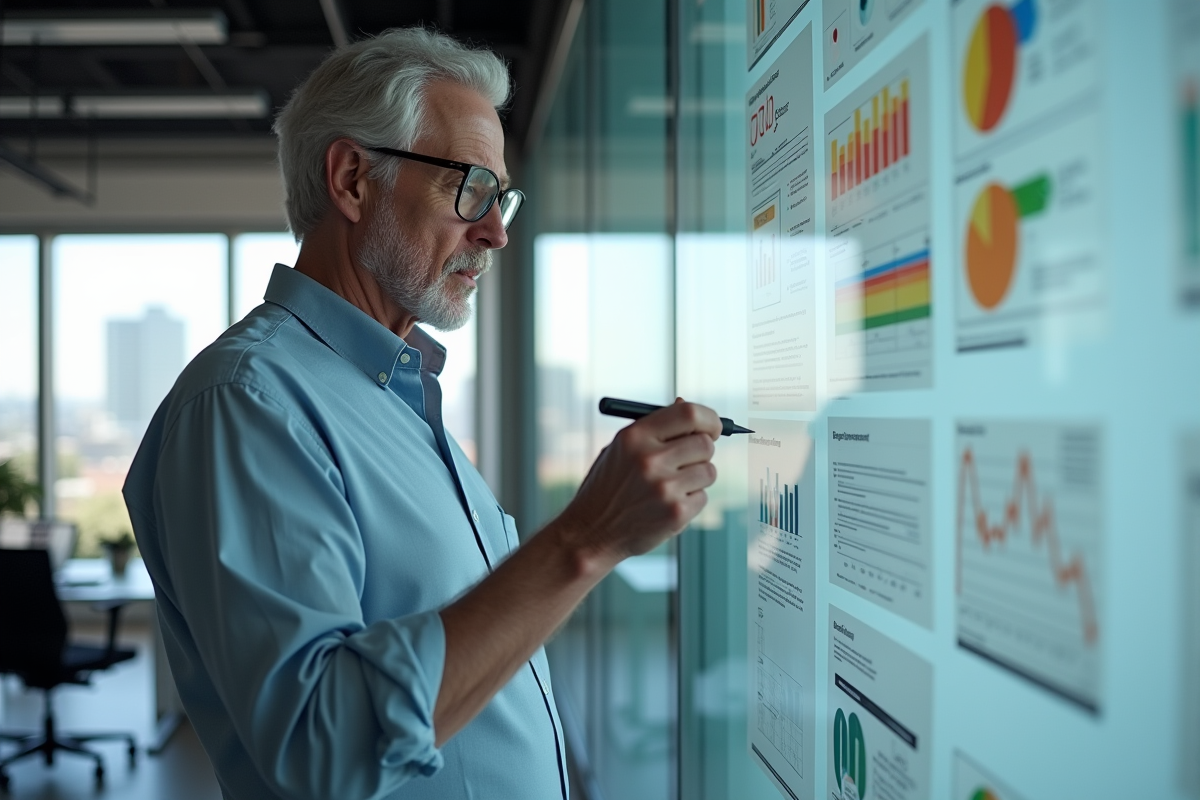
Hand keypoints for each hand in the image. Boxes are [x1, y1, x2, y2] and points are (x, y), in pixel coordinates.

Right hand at [555, 398, 721, 569]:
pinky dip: (690, 501)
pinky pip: (702, 497)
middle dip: (702, 451)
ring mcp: (664, 487)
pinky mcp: (675, 513)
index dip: (709, 419)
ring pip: (708, 471)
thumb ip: (653, 428)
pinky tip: (665, 505)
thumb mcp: (620, 449)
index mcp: (635, 436)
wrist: (590, 532)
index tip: (713, 427)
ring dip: (697, 478)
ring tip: (670, 486)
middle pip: (705, 444)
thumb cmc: (607, 487)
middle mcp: (650, 459)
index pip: (689, 414)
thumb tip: (685, 403)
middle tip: (690, 459)